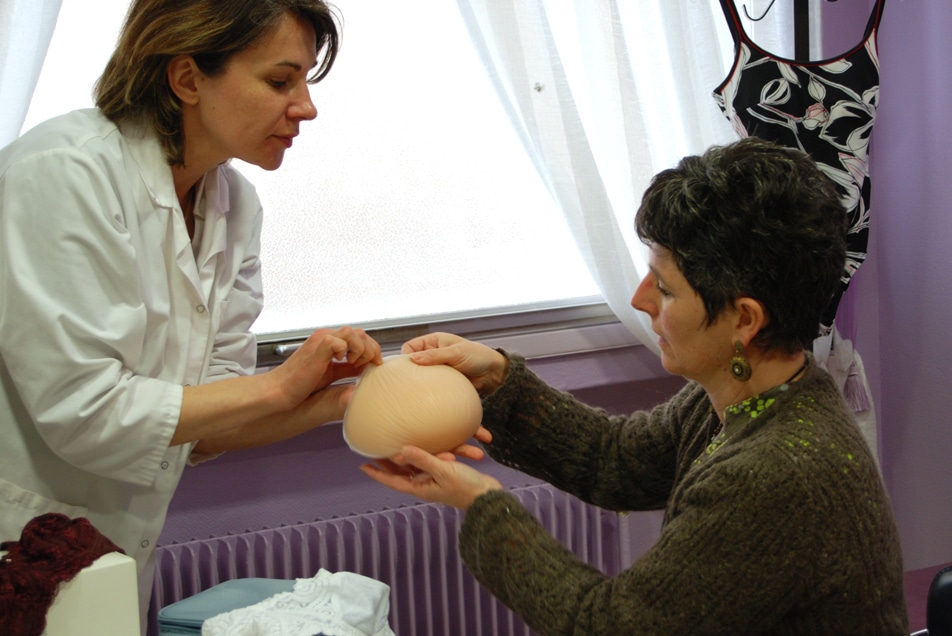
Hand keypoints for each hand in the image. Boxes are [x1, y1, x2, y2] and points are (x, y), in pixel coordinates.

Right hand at [272, 326, 381, 408]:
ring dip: (361, 349)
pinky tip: (342, 361)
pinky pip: (339, 340)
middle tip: (370, 364)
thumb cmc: (299, 385)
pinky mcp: (317, 347)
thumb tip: (365, 369)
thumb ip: (347, 368)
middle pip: (360, 332)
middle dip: (371, 349)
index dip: (372, 348)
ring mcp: (321, 340)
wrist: (279, 391)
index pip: (359, 337)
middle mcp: (326, 337)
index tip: (376, 363)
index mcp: (329, 342)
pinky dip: (347, 350)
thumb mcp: (331, 374)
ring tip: (355, 363)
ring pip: (353, 332)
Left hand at [360, 444, 502, 509]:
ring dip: (404, 459)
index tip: (363, 465)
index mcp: (420, 487)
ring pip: (414, 468)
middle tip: (374, 451)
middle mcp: (424, 485)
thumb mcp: (443, 471)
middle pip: (401, 473)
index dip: (377, 473)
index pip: (393, 480)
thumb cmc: (466, 487)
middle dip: (388, 464)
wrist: (487, 497)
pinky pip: (430, 464)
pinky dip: (424, 456)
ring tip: (393, 447)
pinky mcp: (446, 475)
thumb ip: (424, 459)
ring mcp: (435, 481)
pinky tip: (422, 447)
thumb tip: (402, 450)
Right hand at [401, 332, 508, 395]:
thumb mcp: (456, 352)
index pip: (410, 347)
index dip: (406, 356)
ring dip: (419, 384)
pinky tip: (428, 397)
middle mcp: (432, 355)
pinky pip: (429, 388)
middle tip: (409, 382)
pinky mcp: (442, 383)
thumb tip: (413, 359)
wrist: (493, 374)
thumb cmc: (477, 356)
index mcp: (433, 342)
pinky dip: (428, 392)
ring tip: (418, 391)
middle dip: (410, 373)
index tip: (407, 367)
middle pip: (412, 364)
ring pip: (420, 377)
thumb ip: (435, 355)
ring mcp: (437, 370)